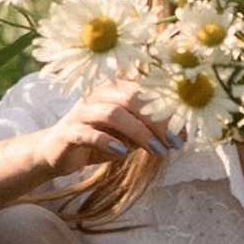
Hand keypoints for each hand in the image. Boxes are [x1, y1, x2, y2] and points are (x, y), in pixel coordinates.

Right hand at [25, 86, 171, 191]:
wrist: (57, 153)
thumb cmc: (99, 140)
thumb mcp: (129, 137)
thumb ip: (151, 132)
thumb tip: (182, 135)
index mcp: (115, 89)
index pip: (147, 92)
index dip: (168, 110)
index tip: (185, 133)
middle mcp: (98, 94)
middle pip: (132, 98)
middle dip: (158, 122)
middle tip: (174, 144)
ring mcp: (82, 111)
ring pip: (113, 113)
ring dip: (139, 133)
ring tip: (157, 151)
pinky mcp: (69, 131)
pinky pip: (89, 132)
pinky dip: (108, 142)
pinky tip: (123, 153)